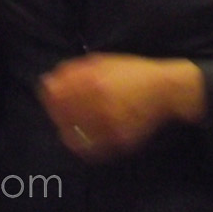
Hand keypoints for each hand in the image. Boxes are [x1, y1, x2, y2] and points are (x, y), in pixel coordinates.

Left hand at [38, 54, 205, 162]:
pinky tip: (82, 138)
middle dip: (55, 112)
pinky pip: (93, 149)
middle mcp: (101, 103)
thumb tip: (48, 79)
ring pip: (76, 135)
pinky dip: (83, 146)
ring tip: (67, 126)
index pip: (57, 94)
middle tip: (56, 110)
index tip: (47, 93)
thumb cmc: (133, 72)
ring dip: (67, 130)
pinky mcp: (121, 140)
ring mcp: (111, 124)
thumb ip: (75, 70)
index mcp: (95, 81)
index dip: (48, 95)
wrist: (166, 90)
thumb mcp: (103, 62)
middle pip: (63, 115)